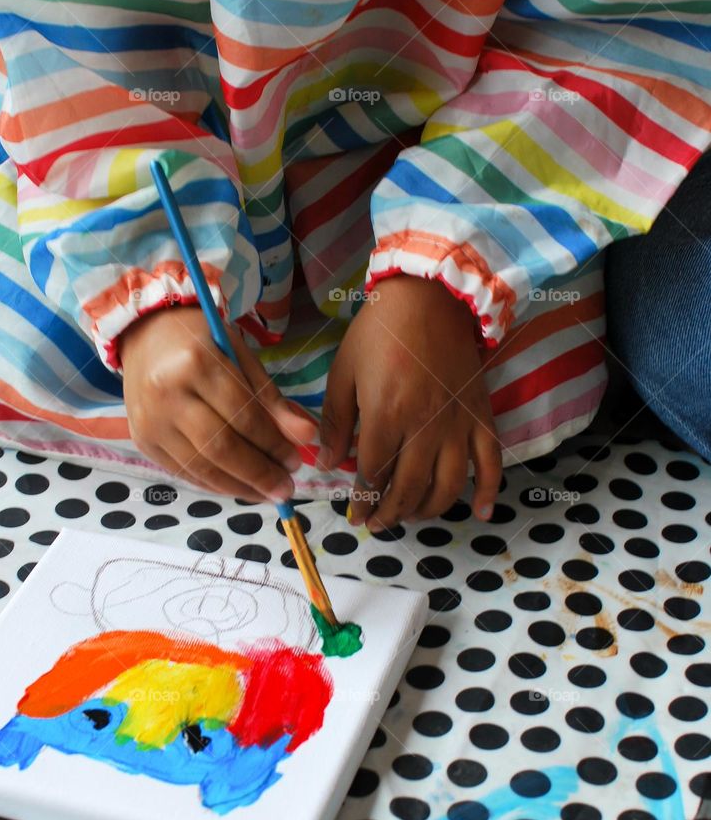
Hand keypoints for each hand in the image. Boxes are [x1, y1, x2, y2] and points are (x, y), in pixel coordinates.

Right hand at [120, 305, 316, 500]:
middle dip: (259, 473)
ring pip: (201, 467)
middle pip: (220, 447)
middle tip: (286, 489)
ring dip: (239, 487)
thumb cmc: (200, 340)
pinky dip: (214, 484)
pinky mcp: (142, 441)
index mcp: (196, 364)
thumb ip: (270, 398)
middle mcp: (167, 395)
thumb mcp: (240, 356)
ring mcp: (150, 421)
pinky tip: (239, 487)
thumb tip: (305, 436)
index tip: (296, 461)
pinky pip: (184, 472)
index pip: (243, 415)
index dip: (273, 444)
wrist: (144, 335)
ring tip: (267, 494)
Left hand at [318, 275, 501, 528]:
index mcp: (386, 415)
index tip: (356, 514)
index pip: (374, 476)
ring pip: (447, 486)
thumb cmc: (380, 331)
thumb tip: (327, 464)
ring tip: (410, 515)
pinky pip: (491, 463)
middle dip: (389, 514)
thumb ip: (334, 421)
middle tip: (377, 524)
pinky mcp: (482, 416)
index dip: (363, 502)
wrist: (432, 296)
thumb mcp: (344, 371)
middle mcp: (425, 427)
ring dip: (427, 510)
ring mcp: (458, 424)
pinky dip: (489, 492)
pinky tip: (482, 513)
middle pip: (409, 489)